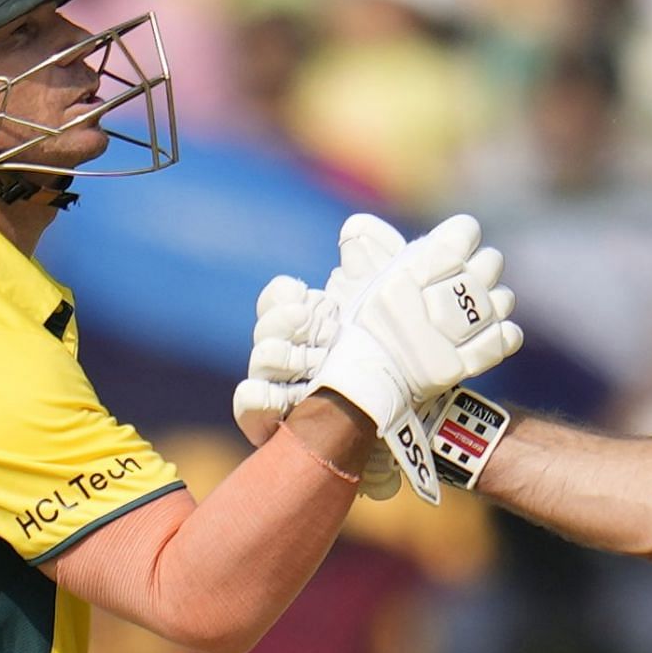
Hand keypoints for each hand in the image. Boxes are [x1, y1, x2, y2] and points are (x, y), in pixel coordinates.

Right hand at [232, 215, 405, 496]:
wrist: (403, 422)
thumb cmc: (391, 363)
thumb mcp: (395, 305)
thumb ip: (381, 260)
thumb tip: (355, 228)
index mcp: (308, 324)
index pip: (277, 297)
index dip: (294, 297)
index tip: (328, 307)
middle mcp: (286, 353)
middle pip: (268, 322)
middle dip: (300, 323)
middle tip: (333, 335)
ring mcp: (277, 388)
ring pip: (262, 356)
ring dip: (293, 358)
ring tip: (326, 368)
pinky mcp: (273, 425)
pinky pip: (248, 403)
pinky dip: (263, 396)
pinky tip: (291, 397)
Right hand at [312, 213, 519, 438]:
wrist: (359, 382)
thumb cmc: (360, 325)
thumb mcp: (358, 280)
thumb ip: (369, 248)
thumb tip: (361, 226)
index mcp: (410, 270)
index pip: (463, 232)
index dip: (464, 234)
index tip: (459, 244)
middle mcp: (434, 298)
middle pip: (490, 264)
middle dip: (484, 266)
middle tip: (470, 277)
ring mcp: (451, 334)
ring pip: (500, 301)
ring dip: (496, 301)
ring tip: (481, 308)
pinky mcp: (459, 366)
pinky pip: (501, 341)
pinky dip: (505, 334)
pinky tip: (500, 330)